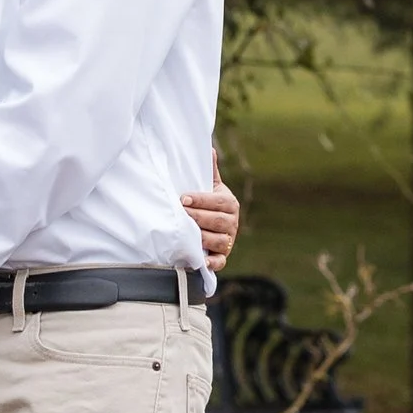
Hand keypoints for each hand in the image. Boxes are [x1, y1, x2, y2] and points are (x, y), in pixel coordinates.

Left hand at [185, 153, 240, 273]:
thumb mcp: (209, 187)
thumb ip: (208, 171)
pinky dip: (212, 264)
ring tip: (187, 233)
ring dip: (203, 238)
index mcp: (229, 203)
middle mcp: (232, 223)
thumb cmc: (206, 204)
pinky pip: (220, 262)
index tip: (183, 199)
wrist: (209, 227)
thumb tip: (208, 148)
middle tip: (180, 214)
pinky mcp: (222, 257)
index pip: (217, 201)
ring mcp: (228, 241)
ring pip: (219, 241)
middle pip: (218, 221)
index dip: (200, 200)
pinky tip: (202, 261)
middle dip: (198, 217)